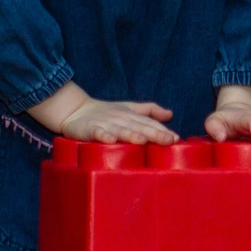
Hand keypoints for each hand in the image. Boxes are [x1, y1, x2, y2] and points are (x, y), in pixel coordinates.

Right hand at [43, 93, 176, 146]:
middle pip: (138, 126)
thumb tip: (170, 114)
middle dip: (154, 133)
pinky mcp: (89, 129)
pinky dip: (103, 136)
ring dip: (131, 135)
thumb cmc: (106, 112)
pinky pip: (97, 133)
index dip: (162, 129)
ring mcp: (105, 123)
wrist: (75, 110)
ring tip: (143, 141)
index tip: (175, 138)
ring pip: (120, 130)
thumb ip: (149, 111)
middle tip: (168, 141)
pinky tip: (110, 141)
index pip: (149, 122)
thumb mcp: (129, 108)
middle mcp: (120, 118)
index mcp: (130, 114)